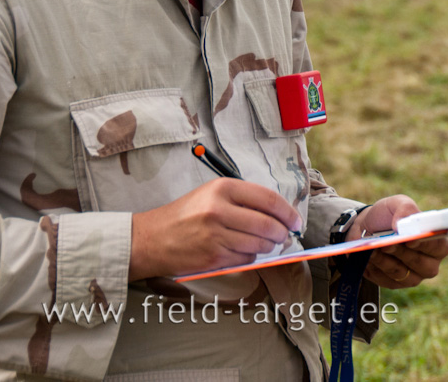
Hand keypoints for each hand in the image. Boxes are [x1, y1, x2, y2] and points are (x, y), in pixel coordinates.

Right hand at [129, 178, 300, 280]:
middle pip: (268, 224)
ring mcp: (216, 234)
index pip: (269, 200)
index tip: (296, 221)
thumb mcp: (212, 194)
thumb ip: (245, 200)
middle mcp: (220, 209)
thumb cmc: (186, 215)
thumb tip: (280, 216)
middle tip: (285, 236)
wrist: (151, 238)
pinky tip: (243, 251)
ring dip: (268, 247)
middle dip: (282, 233)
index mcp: (223, 188)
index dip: (289, 212)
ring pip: (260, 244)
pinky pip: (246, 259)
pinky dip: (251, 257)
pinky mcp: (213, 256)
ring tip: (266, 244)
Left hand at [349, 195, 447, 288]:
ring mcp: (413, 276)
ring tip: (373, 250)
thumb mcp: (397, 204)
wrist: (367, 229)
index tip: (410, 240)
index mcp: (438, 242)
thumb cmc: (389, 216)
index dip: (425, 245)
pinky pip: (386, 280)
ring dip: (385, 261)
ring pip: (402, 274)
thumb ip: (405, 208)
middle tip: (387, 244)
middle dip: (402, 254)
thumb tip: (401, 225)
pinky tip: (368, 258)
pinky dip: (376, 269)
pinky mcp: (395, 284)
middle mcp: (430, 263)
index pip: (439, 247)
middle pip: (422, 265)